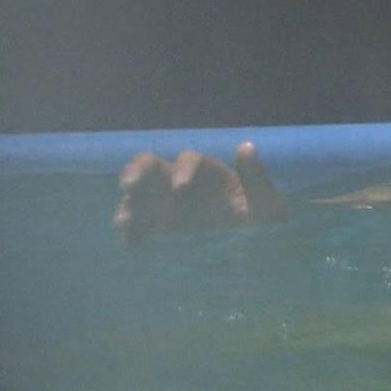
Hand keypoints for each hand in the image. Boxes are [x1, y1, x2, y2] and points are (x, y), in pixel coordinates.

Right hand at [113, 142, 285, 244]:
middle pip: (150, 166)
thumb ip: (255, 177)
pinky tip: (130, 244)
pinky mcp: (159, 225)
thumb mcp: (266, 200)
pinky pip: (137, 225)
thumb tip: (246, 146)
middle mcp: (180, 180)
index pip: (188, 159)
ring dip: (127, 203)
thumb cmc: (262, 217)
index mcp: (207, 171)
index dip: (182, 169)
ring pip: (137, 195)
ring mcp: (166, 202)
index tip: (181, 189)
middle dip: (136, 172)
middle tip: (129, 186)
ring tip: (124, 221)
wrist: (254, 243)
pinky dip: (129, 232)